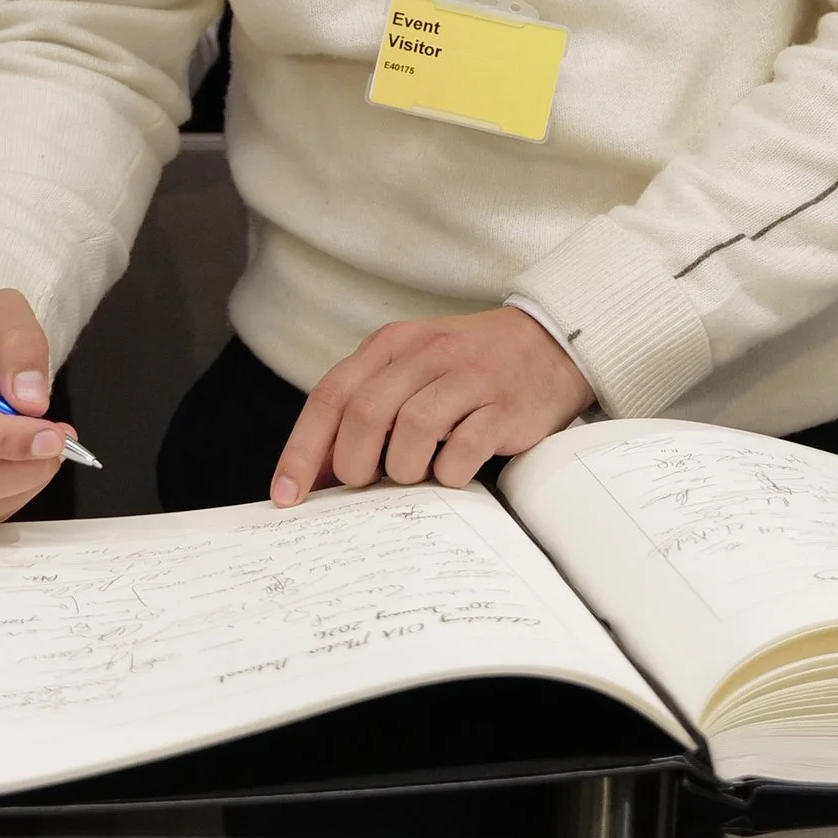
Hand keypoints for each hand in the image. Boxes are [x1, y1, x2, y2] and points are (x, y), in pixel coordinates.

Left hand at [271, 306, 595, 505]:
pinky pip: (465, 446)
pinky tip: (453, 472)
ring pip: (413, 429)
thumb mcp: (410, 371)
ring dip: (403, 468)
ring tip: (414, 474)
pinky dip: (450, 471)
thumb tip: (315, 474)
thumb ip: (363, 409)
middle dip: (354, 463)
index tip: (286, 494)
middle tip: (363, 484)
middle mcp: (427, 355)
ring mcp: (468, 378)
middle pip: (366, 413)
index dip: (303, 449)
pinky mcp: (505, 407)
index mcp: (393, 344)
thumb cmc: (468, 368)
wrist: (551, 343)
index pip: (331, 396)